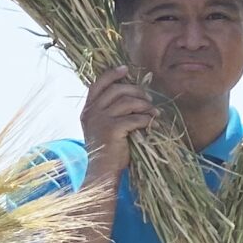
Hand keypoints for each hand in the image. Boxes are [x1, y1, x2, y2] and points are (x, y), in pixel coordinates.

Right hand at [78, 67, 159, 182]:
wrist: (102, 172)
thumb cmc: (107, 150)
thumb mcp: (102, 127)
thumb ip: (109, 110)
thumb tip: (131, 94)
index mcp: (88, 110)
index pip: (98, 84)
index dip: (112, 74)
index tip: (126, 70)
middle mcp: (91, 113)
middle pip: (117, 89)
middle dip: (137, 91)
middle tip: (149, 99)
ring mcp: (100, 120)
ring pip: (128, 102)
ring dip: (145, 106)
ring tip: (154, 113)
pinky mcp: (112, 129)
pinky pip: (134, 118)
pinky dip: (147, 119)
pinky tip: (153, 124)